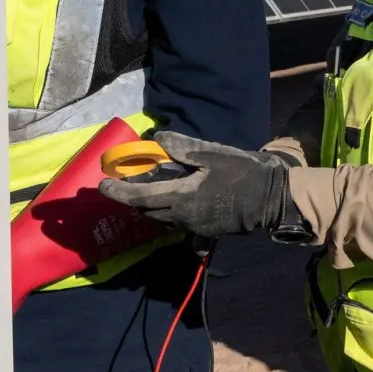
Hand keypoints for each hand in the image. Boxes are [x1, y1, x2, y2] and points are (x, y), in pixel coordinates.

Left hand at [98, 131, 289, 238]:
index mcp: (180, 197)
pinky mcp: (205, 232)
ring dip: (151, 207)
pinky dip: (172, 216)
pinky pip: (180, 225)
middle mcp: (181, 217)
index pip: (139, 196)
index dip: (118, 191)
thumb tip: (157, 139)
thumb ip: (183, 148)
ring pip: (162, 219)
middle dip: (132, 199)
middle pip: (147, 211)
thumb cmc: (242, 173)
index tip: (101, 185)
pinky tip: (178, 208)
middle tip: (125, 186)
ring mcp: (193, 228)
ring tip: (150, 192)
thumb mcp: (213, 154)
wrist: (271, 199)